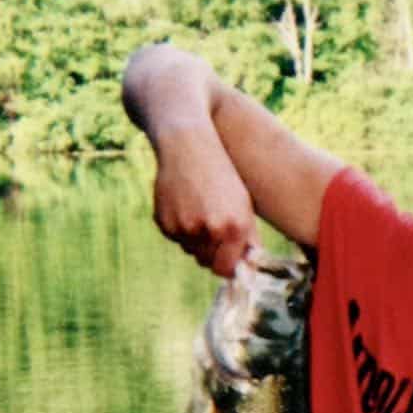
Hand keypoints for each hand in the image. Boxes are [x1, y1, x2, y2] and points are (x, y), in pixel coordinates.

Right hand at [151, 122, 258, 276]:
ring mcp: (184, 227)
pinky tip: (183, 203)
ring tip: (198, 209)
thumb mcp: (242, 203)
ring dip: (194, 239)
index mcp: (234, 226)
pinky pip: (174, 237)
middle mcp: (210, 229)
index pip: (226, 269)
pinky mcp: (164, 222)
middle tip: (211, 229)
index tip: (225, 261)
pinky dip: (179, 227)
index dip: (226, 266)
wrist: (187, 144)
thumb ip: (247, 239)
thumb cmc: (221, 174)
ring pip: (189, 250)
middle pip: (206, 262)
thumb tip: (248, 269)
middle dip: (210, 253)